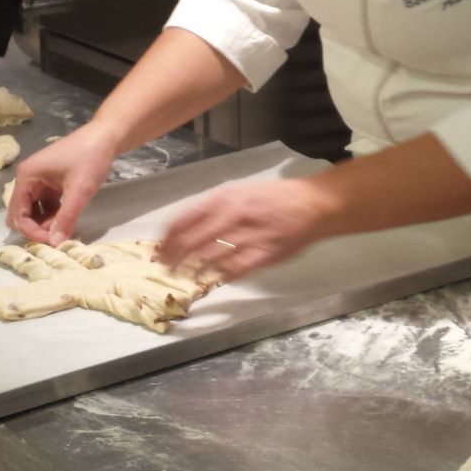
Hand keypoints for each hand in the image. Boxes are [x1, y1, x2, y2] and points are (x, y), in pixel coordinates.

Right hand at [5, 128, 119, 244]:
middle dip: (35, 229)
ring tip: (64, 231)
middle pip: (20, 214)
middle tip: (56, 239)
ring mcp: (38, 181)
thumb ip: (66, 217)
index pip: (17, 213)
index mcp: (26, 177)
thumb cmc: (90, 158)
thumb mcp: (79, 190)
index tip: (52, 242)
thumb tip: (55, 243)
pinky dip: (52, 216)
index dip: (32, 231)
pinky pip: (44, 206)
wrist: (106, 137)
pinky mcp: (49, 184)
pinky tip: (67, 222)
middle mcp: (27, 179)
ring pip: (33, 212)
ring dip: (45, 223)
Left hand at [157, 178, 338, 282]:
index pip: (184, 218)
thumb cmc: (274, 197)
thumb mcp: (240, 191)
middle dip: (174, 257)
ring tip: (183, 276)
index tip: (158, 248)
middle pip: (193, 241)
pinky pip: (235, 269)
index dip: (167, 237)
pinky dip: (220, 275)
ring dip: (193, 269)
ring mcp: (250, 236)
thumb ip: (214, 207)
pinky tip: (211, 279)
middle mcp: (235, 215)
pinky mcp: (264, 255)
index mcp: (226, 197)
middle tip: (165, 267)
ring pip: (210, 257)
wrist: (313, 204)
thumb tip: (185, 227)